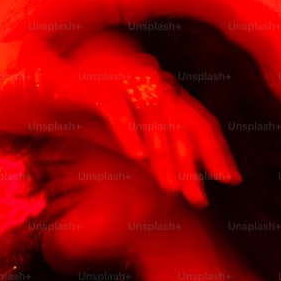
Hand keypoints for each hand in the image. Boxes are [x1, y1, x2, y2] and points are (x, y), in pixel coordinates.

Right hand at [35, 34, 242, 207]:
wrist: (49, 88)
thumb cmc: (96, 115)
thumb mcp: (133, 138)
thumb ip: (158, 154)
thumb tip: (183, 183)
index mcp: (166, 94)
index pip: (200, 122)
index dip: (217, 151)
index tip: (231, 180)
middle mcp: (153, 85)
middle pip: (182, 123)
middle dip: (193, 165)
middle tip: (200, 198)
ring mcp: (126, 81)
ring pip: (153, 117)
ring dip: (164, 154)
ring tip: (171, 187)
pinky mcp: (96, 86)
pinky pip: (116, 109)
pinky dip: (128, 132)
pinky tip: (137, 157)